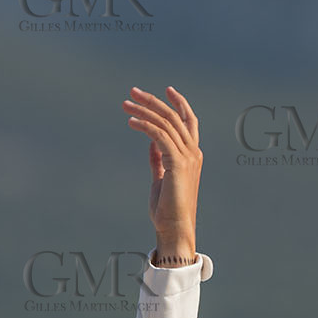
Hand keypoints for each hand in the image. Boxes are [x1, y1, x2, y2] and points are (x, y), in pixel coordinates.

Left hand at [122, 86, 200, 259]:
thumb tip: (152, 143)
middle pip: (175, 117)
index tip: (165, 90)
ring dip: (144, 111)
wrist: (174, 227)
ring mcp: (187, 157)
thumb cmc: (167, 208)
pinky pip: (159, 137)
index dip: (179, 104)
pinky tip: (131, 122)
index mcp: (191, 155)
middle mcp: (193, 152)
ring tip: (125, 105)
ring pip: (166, 123)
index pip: (188, 121)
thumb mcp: (162, 178)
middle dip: (153, 101)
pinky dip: (145, 126)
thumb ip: (159, 159)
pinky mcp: (178, 164)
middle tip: (132, 92)